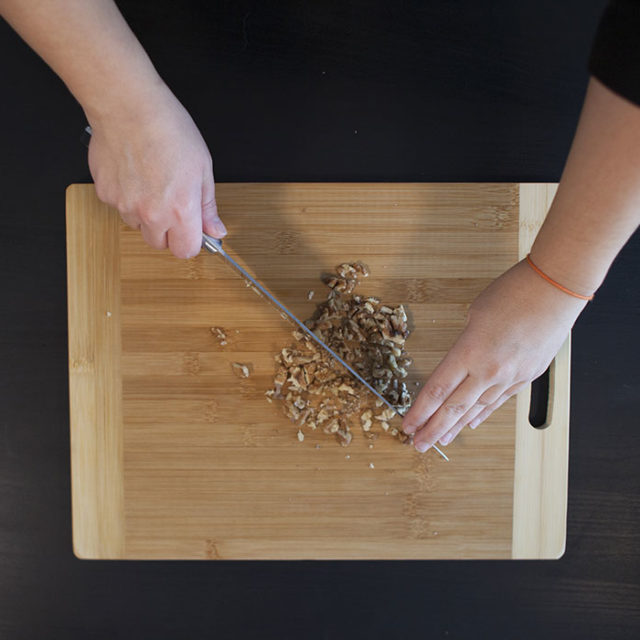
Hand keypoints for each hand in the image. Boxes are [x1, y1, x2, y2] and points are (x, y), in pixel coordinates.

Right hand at [87, 83, 225, 257]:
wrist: (128, 106)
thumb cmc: (168, 130)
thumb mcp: (202, 169)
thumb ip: (207, 207)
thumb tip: (216, 230)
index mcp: (180, 210)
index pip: (186, 252)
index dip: (190, 241)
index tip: (191, 229)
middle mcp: (151, 214)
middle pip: (160, 244)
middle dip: (168, 231)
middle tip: (171, 202)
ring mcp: (125, 206)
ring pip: (138, 226)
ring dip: (145, 214)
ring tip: (151, 182)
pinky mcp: (105, 195)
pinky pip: (119, 207)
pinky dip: (127, 197)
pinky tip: (134, 173)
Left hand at [402, 259, 586, 451]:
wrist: (556, 291)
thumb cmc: (514, 294)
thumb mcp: (475, 315)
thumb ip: (465, 344)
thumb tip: (461, 359)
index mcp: (469, 352)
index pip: (437, 391)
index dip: (420, 412)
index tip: (407, 425)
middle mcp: (488, 370)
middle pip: (453, 407)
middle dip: (432, 429)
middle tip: (418, 444)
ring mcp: (510, 376)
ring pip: (476, 408)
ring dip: (456, 426)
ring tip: (441, 440)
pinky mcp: (527, 376)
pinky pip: (499, 400)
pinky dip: (483, 413)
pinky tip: (471, 423)